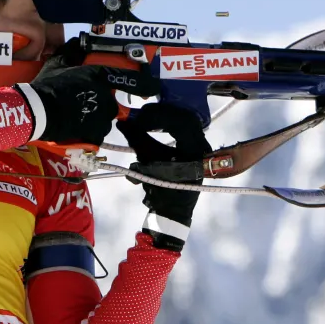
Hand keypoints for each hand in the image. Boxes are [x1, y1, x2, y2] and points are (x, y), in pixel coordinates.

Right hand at [18, 39, 156, 145]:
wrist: (38, 111)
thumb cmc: (48, 85)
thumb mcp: (58, 63)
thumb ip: (71, 53)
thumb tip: (76, 41)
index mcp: (100, 77)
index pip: (129, 80)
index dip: (145, 84)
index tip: (154, 88)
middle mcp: (106, 96)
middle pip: (112, 103)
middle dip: (101, 104)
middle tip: (81, 104)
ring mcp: (103, 116)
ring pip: (104, 118)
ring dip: (95, 118)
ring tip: (75, 116)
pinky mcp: (97, 132)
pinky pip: (97, 132)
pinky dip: (89, 131)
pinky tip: (75, 127)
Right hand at [116, 103, 211, 250]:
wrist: (173, 210)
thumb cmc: (162, 190)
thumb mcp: (148, 164)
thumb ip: (137, 140)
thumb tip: (123, 122)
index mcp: (195, 150)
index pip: (180, 122)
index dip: (159, 116)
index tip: (140, 119)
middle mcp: (202, 145)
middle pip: (184, 117)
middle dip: (161, 113)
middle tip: (142, 116)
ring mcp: (201, 145)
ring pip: (185, 120)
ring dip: (165, 117)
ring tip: (147, 120)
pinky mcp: (195, 146)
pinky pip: (184, 127)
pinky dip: (169, 124)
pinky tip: (156, 125)